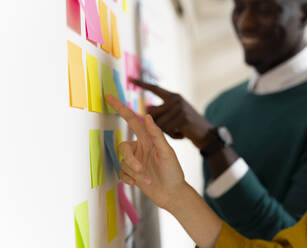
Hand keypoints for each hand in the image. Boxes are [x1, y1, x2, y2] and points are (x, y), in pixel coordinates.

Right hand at [105, 95, 186, 209]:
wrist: (172, 194)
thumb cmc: (173, 172)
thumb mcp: (166, 152)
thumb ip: (156, 135)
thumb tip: (146, 115)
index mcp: (148, 139)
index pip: (132, 120)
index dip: (120, 108)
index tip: (109, 96)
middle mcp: (140, 147)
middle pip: (123, 147)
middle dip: (130, 160)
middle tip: (142, 170)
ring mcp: (135, 160)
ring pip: (122, 162)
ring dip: (134, 173)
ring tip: (148, 180)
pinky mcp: (132, 173)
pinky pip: (121, 173)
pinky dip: (129, 179)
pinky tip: (138, 184)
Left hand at [130, 78, 213, 148]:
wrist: (206, 133)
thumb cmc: (188, 125)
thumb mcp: (176, 114)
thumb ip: (162, 110)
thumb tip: (147, 108)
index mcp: (173, 96)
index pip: (155, 88)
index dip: (142, 84)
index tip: (129, 79)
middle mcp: (176, 99)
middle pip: (151, 112)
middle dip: (156, 124)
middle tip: (170, 129)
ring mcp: (180, 107)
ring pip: (157, 123)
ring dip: (165, 131)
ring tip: (176, 131)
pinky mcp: (183, 118)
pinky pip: (166, 129)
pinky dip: (172, 135)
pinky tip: (181, 134)